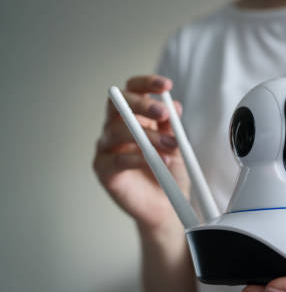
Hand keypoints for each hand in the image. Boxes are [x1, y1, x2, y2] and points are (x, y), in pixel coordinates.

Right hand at [92, 75, 188, 230]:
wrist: (166, 207)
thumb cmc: (169, 173)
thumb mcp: (176, 145)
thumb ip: (172, 126)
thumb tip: (174, 105)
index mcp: (134, 117)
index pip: (132, 90)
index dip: (146, 84)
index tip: (166, 85)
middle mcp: (116, 128)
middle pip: (118, 104)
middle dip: (142, 104)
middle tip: (164, 113)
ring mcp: (107, 148)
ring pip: (119, 131)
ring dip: (149, 136)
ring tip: (172, 145)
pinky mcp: (104, 170)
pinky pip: (118, 159)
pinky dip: (139, 158)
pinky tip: (159, 161)